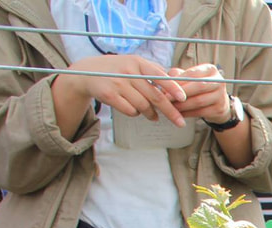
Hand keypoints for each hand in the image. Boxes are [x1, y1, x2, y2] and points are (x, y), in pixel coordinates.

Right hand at [61, 54, 186, 126]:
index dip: (173, 88)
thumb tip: (177, 84)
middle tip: (180, 122)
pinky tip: (135, 110)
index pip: (160, 76)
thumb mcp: (134, 64)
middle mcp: (128, 72)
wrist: (87, 73)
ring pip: (143, 106)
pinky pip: (130, 110)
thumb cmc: (118, 70)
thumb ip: (153, 72)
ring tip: (153, 116)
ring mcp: (118, 83)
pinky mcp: (109, 95)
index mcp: (138, 63)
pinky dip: (136, 113)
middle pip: (155, 96)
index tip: (184, 99)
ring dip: (151, 114)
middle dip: (170, 111)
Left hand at [169, 64, 231, 122]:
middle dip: (181, 93)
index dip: (179, 80)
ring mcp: (221, 96)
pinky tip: (179, 114)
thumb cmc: (200, 88)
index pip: (193, 73)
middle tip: (167, 98)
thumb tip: (164, 80)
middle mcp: (219, 81)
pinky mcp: (219, 109)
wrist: (218, 103)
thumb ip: (178, 76)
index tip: (165, 86)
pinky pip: (200, 112)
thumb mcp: (190, 78)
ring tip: (171, 107)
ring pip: (199, 101)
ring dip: (183, 105)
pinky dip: (188, 113)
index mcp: (210, 70)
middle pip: (198, 86)